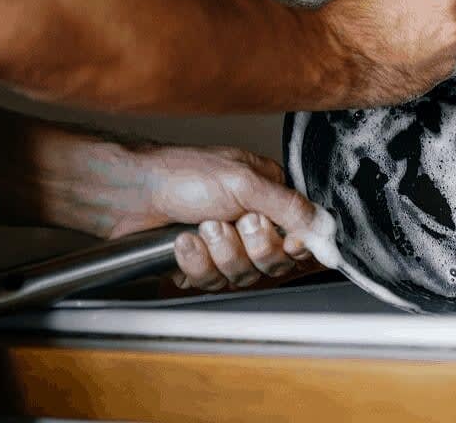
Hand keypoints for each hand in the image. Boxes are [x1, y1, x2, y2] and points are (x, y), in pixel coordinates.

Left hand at [38, 133, 325, 290]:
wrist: (130, 192)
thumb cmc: (183, 174)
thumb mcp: (245, 183)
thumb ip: (290, 207)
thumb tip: (325, 227)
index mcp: (271, 197)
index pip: (302, 236)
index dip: (295, 246)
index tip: (288, 242)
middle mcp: (252, 223)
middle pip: (274, 262)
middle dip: (251, 248)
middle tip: (237, 223)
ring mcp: (226, 247)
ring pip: (242, 276)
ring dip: (220, 253)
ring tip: (203, 226)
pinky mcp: (201, 266)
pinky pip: (211, 282)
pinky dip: (195, 262)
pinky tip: (184, 241)